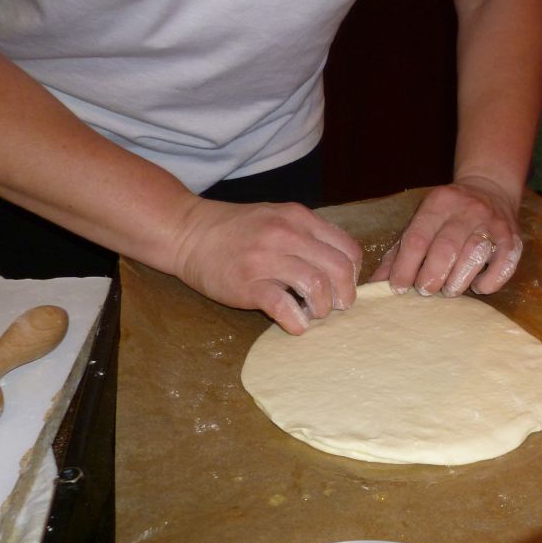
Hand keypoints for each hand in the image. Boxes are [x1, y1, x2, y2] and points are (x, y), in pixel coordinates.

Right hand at [172, 199, 361, 334]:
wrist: (187, 232)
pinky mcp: (247, 284)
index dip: (354, 273)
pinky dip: (298, 322)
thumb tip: (339, 267)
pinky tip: (295, 324)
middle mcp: (287, 235)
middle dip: (345, 296)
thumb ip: (308, 236)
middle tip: (336, 307)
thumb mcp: (278, 218)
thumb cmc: (237, 230)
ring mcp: (266, 259)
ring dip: (322, 308)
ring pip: (317, 286)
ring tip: (312, 313)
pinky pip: (285, 307)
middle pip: (340, 269)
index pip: (348, 248)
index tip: (343, 286)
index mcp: (299, 219)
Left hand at [370, 177, 522, 296]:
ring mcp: (492, 223)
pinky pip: (505, 263)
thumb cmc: (448, 216)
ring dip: (459, 280)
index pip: (417, 238)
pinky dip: (491, 280)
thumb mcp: (421, 223)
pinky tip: (478, 286)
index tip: (399, 288)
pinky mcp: (512, 238)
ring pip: (474, 255)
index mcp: (438, 204)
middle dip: (432, 276)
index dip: (405, 267)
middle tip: (426, 291)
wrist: (491, 189)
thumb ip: (398, 253)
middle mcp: (466, 210)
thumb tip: (375, 285)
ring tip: (449, 290)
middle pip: (445, 248)